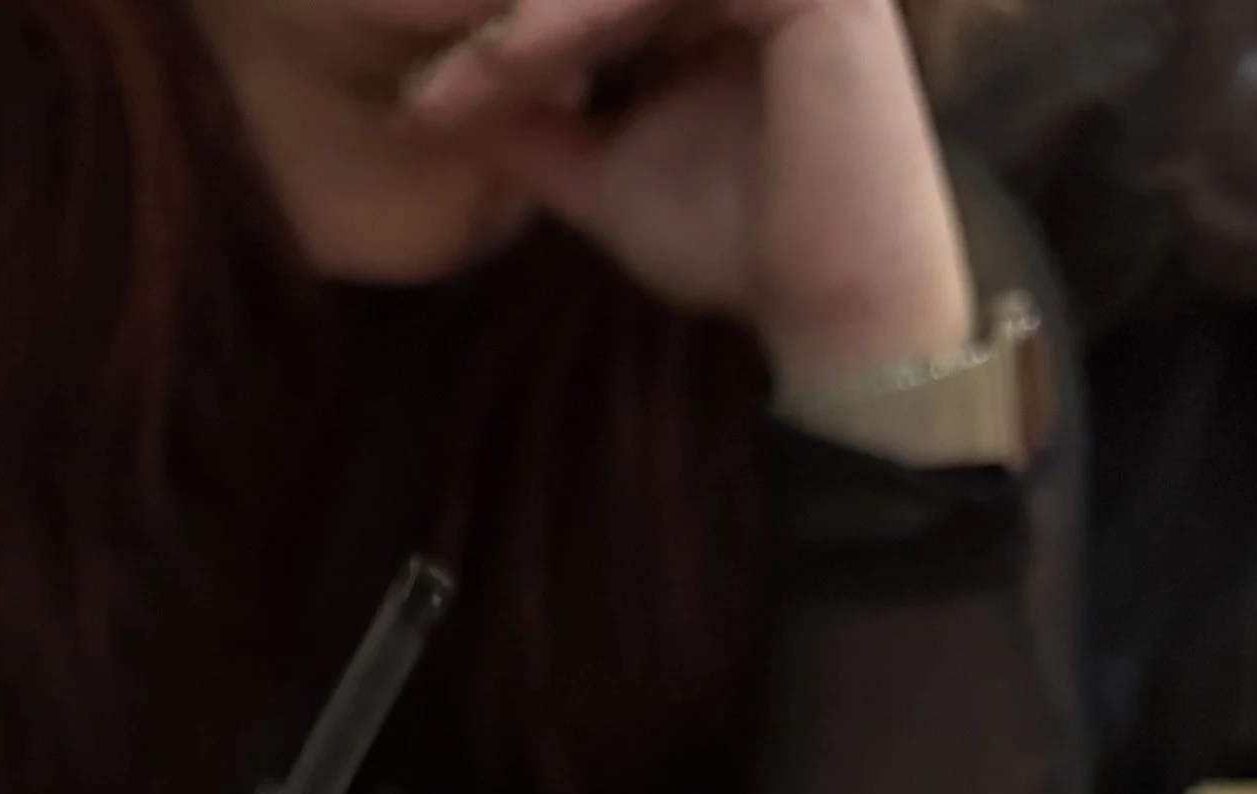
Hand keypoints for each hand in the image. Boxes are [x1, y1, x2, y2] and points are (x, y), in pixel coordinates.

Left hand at [405, 0, 974, 387]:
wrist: (834, 303)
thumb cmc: (735, 243)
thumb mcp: (605, 174)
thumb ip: (536, 131)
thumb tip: (432, 105)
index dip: (505, 35)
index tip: (421, 96)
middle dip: (503, 16)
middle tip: (424, 80)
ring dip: (527, 19)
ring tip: (462, 76)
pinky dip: (575, 16)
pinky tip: (511, 59)